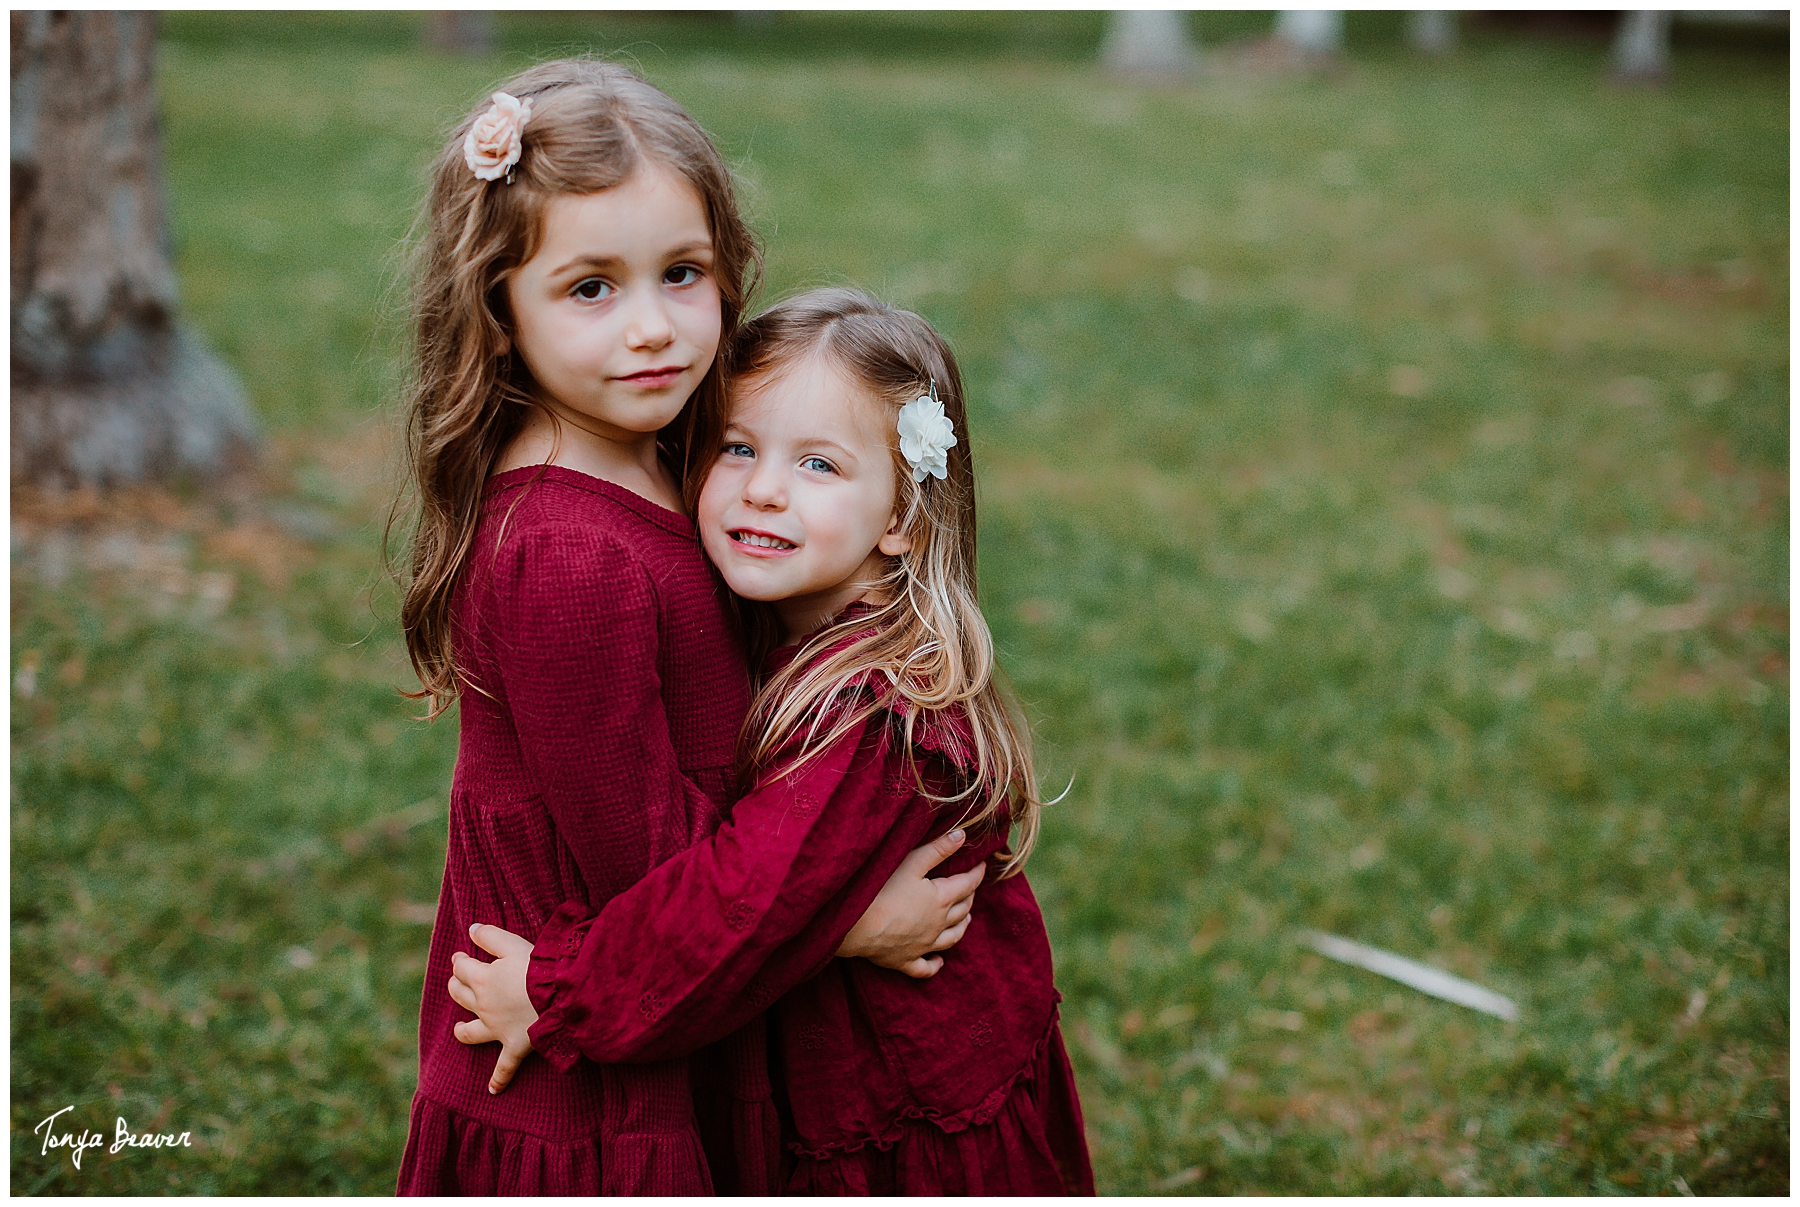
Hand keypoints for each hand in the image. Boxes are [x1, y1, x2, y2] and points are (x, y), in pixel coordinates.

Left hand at [448, 922, 538, 1093]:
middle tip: (459, 980)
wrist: (560, 996)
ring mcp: (497, 1029)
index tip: (460, 955)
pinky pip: (505, 1067)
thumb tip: (470, 929)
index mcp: (483, 979)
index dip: (459, 960)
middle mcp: (484, 1005)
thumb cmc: (540, 967)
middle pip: (460, 996)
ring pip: (471, 1032)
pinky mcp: (515, 1046)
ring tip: (459, 1029)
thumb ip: (490, 936)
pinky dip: (499, 1080)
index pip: (461, 968)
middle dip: (456, 987)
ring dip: (463, 1031)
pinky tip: (493, 1091)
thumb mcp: (513, 943)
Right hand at [837, 828, 984, 977]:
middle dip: (970, 897)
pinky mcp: (905, 961)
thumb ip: (938, 849)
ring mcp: (923, 946)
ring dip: (961, 927)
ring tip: (966, 919)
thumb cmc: (881, 888)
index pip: (968, 884)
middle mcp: (938, 924)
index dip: (977, 873)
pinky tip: (939, 962)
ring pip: (951, 938)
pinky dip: (935, 965)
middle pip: (963, 910)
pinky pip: (925, 968)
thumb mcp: (912, 862)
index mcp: (941, 899)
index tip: (982, 865)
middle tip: (971, 887)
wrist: (855, 924)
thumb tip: (962, 836)